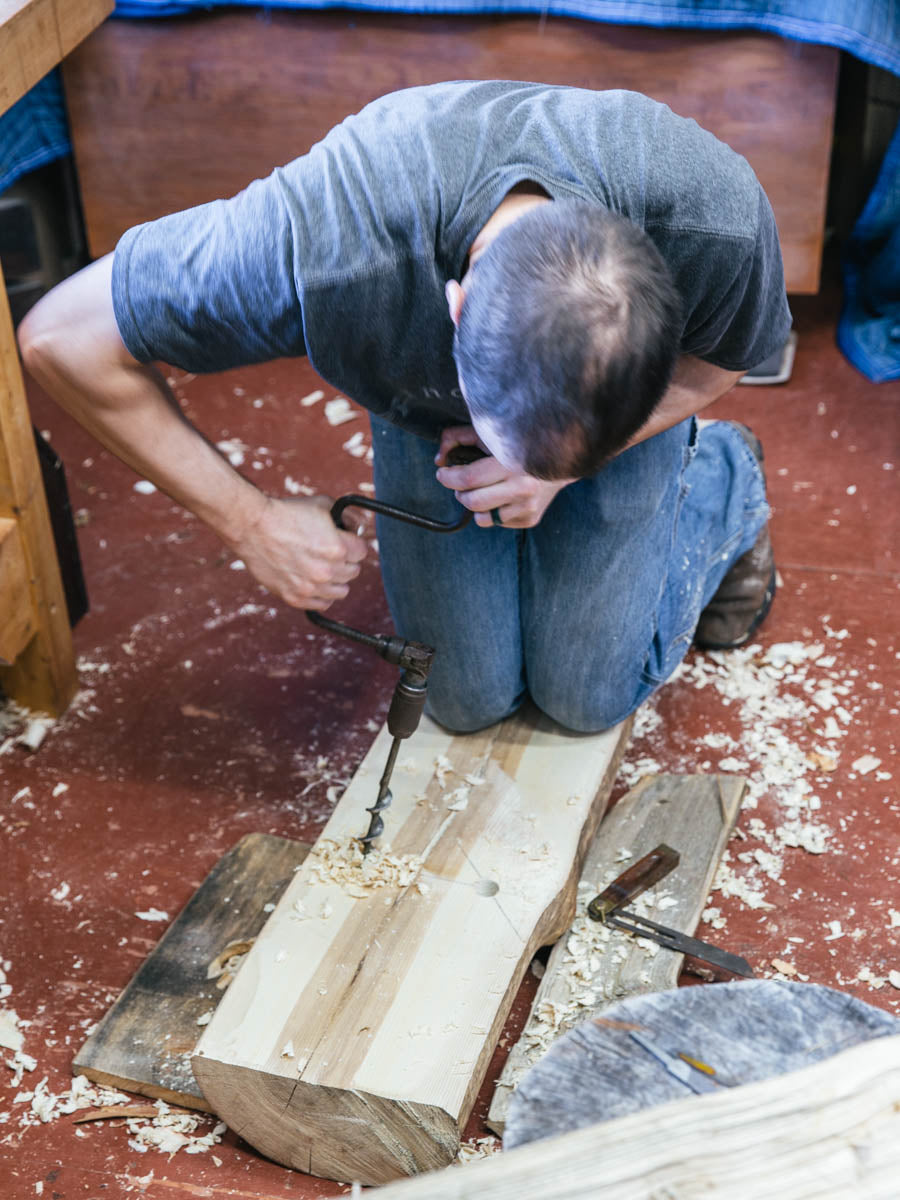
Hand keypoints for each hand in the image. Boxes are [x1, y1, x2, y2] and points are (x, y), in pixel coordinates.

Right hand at [230, 495, 367, 609]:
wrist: (253, 527)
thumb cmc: (286, 514)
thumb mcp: (323, 505)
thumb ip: (348, 518)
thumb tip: (359, 527)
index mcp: (338, 549)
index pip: (362, 552)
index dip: (353, 544)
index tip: (345, 542)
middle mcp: (326, 571)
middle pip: (353, 572)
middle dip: (345, 561)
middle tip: (330, 553)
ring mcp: (311, 587)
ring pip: (341, 591)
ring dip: (336, 580)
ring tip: (323, 568)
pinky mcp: (295, 597)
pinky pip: (322, 604)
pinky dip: (322, 595)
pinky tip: (315, 583)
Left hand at [435, 426, 573, 528]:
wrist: (562, 458)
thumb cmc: (519, 443)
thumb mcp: (490, 433)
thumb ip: (458, 437)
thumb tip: (440, 459)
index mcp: (512, 462)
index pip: (469, 478)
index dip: (448, 478)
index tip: (443, 474)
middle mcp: (524, 487)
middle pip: (473, 502)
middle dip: (459, 493)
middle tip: (460, 484)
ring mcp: (529, 506)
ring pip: (482, 518)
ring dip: (476, 505)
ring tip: (483, 490)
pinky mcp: (531, 518)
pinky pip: (498, 523)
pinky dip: (494, 511)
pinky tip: (503, 496)